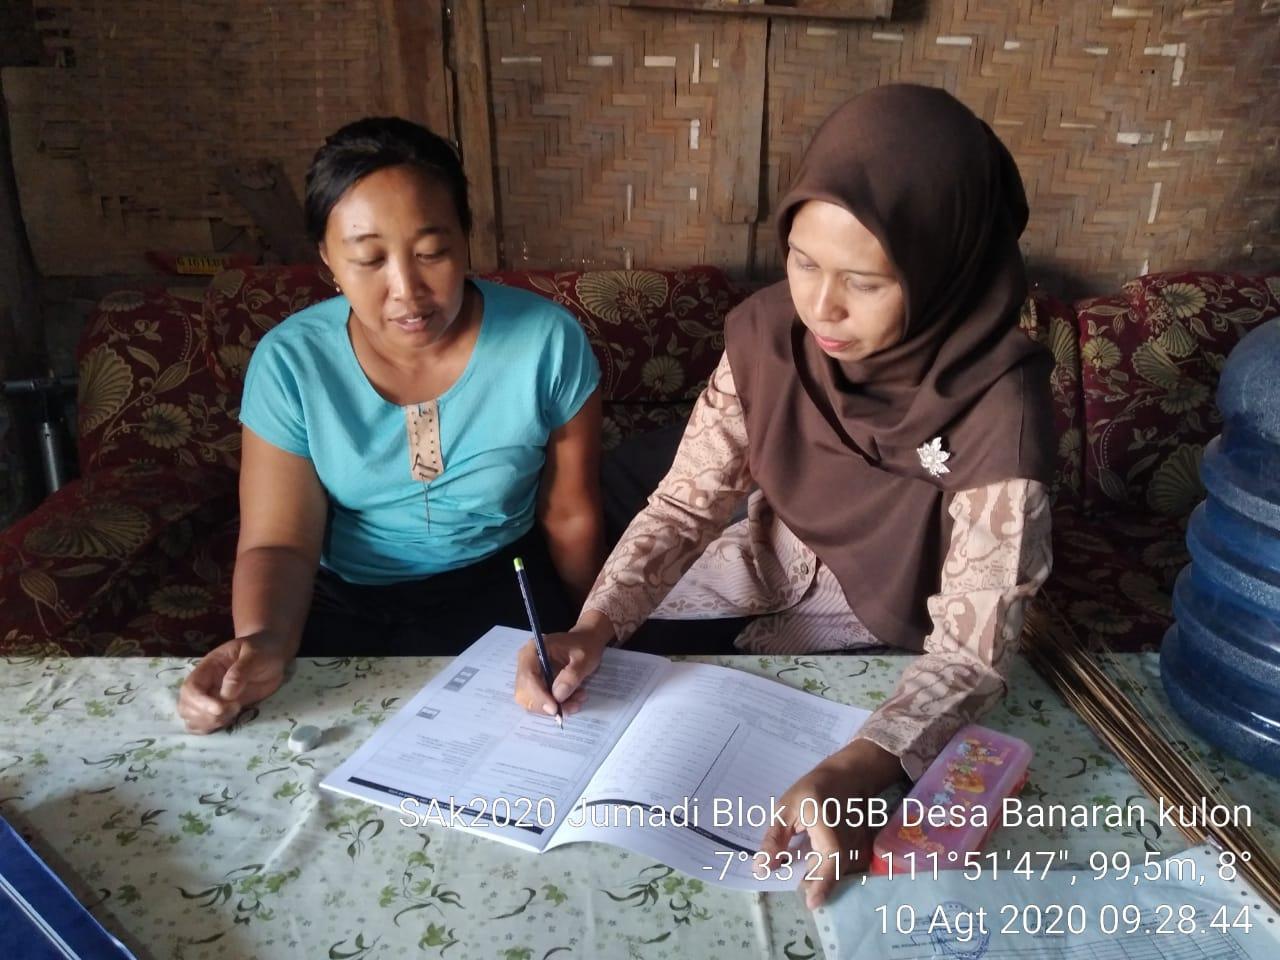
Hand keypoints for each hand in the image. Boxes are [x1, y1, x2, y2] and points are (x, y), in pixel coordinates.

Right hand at [177, 633, 292, 733]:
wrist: (271, 656)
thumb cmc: (262, 650)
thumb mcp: (255, 654)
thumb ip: (240, 671)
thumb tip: (227, 694)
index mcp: (208, 668)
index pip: (190, 687)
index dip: (200, 702)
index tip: (220, 709)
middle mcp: (204, 685)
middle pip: (186, 706)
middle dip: (206, 715)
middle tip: (234, 709)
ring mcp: (210, 699)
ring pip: (191, 718)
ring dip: (208, 723)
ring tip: (233, 714)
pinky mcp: (220, 710)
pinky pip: (202, 725)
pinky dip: (209, 729)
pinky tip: (228, 720)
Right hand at [513, 611, 613, 715]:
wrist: (586, 642)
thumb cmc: (585, 646)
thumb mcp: (584, 658)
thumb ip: (572, 676)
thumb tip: (557, 696)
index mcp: (533, 650)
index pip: (528, 676)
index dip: (539, 696)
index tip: (555, 709)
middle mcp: (525, 662)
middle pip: (525, 692)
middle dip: (547, 705)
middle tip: (573, 706)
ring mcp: (528, 674)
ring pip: (531, 701)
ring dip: (553, 707)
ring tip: (577, 701)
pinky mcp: (534, 685)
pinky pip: (538, 702)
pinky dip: (555, 706)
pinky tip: (572, 700)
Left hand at [760, 739, 902, 909]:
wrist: (846, 777)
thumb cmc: (812, 789)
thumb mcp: (786, 809)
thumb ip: (774, 840)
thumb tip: (761, 868)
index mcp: (829, 830)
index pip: (830, 862)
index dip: (822, 885)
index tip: (812, 903)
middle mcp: (847, 842)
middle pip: (831, 873)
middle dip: (812, 882)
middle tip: (793, 883)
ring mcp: (855, 847)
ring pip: (835, 871)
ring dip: (818, 876)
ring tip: (800, 872)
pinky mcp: (857, 849)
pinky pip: (839, 866)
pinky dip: (824, 869)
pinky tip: (811, 863)